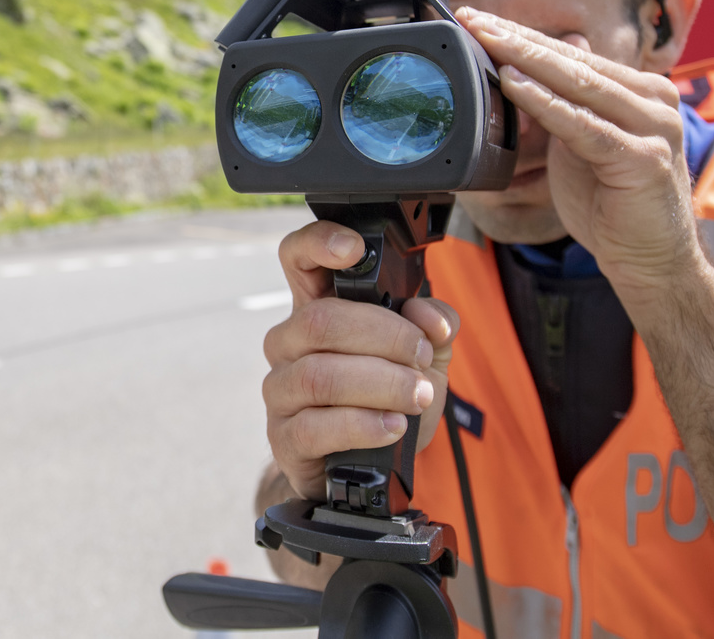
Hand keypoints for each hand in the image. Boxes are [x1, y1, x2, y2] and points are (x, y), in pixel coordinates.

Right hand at [263, 221, 457, 501]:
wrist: (371, 470)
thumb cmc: (387, 399)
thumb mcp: (423, 355)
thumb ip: (433, 325)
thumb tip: (429, 317)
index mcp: (317, 307)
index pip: (297, 258)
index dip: (318, 243)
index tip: (354, 248)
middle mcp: (288, 343)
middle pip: (320, 320)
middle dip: (384, 336)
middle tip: (421, 356)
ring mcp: (280, 390)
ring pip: (318, 375)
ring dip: (380, 384)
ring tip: (418, 396)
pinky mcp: (284, 438)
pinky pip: (315, 426)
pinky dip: (363, 425)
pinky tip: (393, 427)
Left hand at [457, 8, 699, 298]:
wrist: (649, 257)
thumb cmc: (611, 202)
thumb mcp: (581, 143)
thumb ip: (562, 108)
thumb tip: (525, 70)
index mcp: (637, 90)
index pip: (571, 52)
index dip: (522, 34)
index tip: (478, 19)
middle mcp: (651, 99)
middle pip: (571, 60)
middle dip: (515, 38)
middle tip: (471, 18)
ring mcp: (652, 126)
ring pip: (577, 83)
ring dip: (525, 59)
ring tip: (486, 40)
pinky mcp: (642, 158)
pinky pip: (582, 125)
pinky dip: (544, 103)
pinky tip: (513, 84)